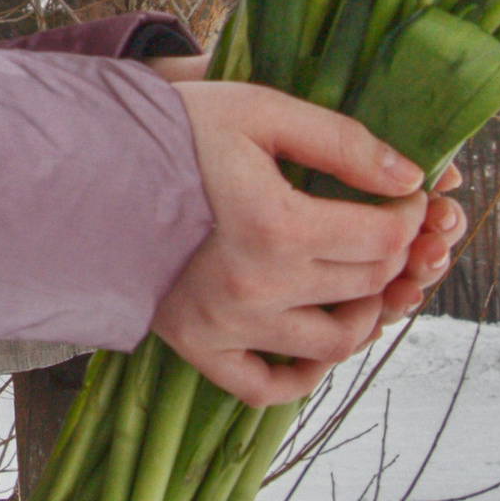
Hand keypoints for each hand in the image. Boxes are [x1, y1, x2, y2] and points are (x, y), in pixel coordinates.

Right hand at [146, 77, 463, 408]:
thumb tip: (410, 178)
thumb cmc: (175, 133)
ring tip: (356, 283)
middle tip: (384, 230)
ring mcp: (229, 326)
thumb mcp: (261, 112)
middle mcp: (259, 288)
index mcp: (279, 227)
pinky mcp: (200, 347)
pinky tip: (312, 342)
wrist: (88, 171)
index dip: (409, 217)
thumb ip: (342, 142)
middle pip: (366, 287)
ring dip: (362, 315)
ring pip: (333, 344)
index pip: (384, 239)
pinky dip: (302, 376)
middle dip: (392, 256)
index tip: (403, 197)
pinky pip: (266, 388)